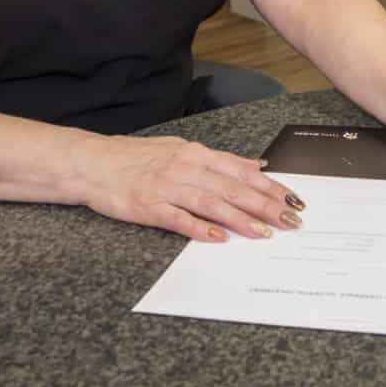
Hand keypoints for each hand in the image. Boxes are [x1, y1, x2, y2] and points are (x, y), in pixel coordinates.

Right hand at [83, 135, 305, 241]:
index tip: (293, 199)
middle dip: (265, 205)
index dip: (269, 186)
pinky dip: (200, 228)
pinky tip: (219, 237)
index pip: (241, 171)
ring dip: (240, 219)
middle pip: (232, 188)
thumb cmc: (137, 157)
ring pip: (211, 203)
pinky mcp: (148, 207)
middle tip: (290, 219)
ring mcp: (166, 187)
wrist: (92, 163)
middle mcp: (184, 167)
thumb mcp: (180, 149)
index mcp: (194, 153)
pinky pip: (179, 219)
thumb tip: (254, 165)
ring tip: (265, 232)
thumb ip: (218, 160)